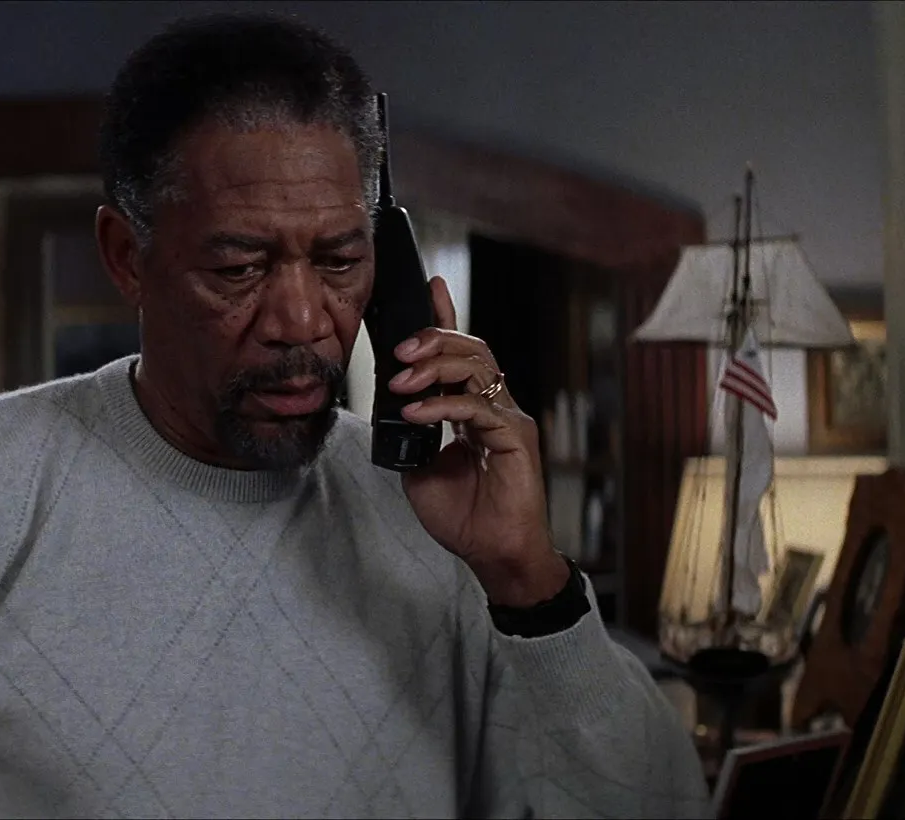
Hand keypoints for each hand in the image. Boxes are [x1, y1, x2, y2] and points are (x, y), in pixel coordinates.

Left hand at [387, 276, 566, 606]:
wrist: (494, 554)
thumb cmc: (463, 515)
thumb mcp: (420, 466)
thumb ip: (409, 431)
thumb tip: (388, 404)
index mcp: (475, 407)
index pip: (462, 352)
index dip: (446, 317)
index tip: (429, 286)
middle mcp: (496, 405)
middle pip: (472, 348)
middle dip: (432, 339)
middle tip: (398, 350)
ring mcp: (508, 419)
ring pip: (478, 367)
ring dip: (434, 366)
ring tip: (401, 382)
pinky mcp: (515, 438)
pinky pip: (476, 407)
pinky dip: (441, 404)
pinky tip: (416, 412)